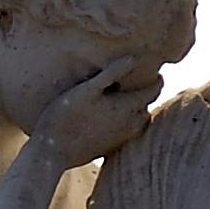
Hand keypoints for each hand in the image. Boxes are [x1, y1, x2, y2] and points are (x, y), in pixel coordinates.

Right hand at [32, 57, 160, 168]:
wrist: (52, 151)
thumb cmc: (67, 116)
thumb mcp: (87, 89)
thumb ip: (112, 73)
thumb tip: (133, 58)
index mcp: (127, 107)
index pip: (153, 91)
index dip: (157, 80)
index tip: (156, 72)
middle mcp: (129, 125)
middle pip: (146, 107)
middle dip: (145, 96)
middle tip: (138, 84)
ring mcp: (120, 139)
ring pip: (138, 122)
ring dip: (136, 111)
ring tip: (124, 101)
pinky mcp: (109, 149)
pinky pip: (125, 134)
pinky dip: (124, 124)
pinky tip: (110, 119)